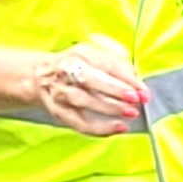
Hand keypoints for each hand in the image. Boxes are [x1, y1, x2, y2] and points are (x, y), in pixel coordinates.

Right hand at [29, 33, 146, 136]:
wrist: (40, 76)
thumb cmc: (76, 67)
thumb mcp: (95, 57)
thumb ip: (116, 66)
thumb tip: (137, 82)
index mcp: (80, 53)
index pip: (105, 63)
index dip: (126, 77)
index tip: (142, 89)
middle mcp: (66, 70)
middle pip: (90, 80)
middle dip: (115, 90)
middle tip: (135, 99)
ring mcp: (59, 92)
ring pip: (84, 101)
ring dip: (109, 108)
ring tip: (130, 113)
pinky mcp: (58, 111)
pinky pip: (79, 123)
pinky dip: (100, 128)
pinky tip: (117, 128)